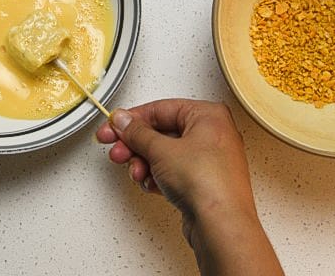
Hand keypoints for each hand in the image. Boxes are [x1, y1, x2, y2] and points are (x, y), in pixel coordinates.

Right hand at [96, 99, 282, 275]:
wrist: (221, 225)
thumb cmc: (207, 184)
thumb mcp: (161, 150)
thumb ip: (137, 132)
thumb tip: (124, 120)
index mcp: (209, 115)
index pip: (161, 108)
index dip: (132, 119)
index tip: (114, 126)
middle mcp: (213, 134)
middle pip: (162, 132)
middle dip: (136, 145)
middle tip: (118, 151)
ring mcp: (210, 160)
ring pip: (166, 155)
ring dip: (145, 164)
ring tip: (137, 172)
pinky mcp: (204, 182)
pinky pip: (174, 172)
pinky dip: (158, 177)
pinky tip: (151, 184)